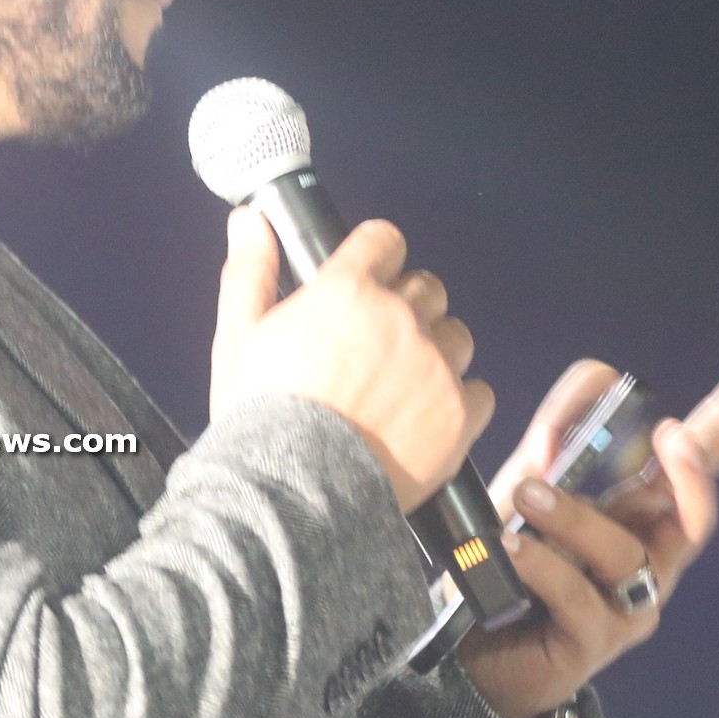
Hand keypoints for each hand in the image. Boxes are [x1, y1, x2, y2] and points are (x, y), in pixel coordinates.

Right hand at [209, 210, 493, 511]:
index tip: (372, 275)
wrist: (293, 495)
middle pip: (427, 287)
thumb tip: (251, 221)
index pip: (384, 241)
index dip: (377, 256)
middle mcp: (399, 319)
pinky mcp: (458, 415)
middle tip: (380, 342)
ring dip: (436, 351)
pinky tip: (426, 418)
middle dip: (407, 307)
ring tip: (404, 384)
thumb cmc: (261, 418)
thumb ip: (250, 271)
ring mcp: (434, 367)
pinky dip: (459, 401)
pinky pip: (479, 391)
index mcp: (347, 291)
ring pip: (457, 335)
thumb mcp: (239, 337)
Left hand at [458, 352, 718, 717]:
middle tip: (676, 436)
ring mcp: (629, 605)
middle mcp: (649, 557)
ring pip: (625, 555)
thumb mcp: (526, 486)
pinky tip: (512, 549)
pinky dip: (544, 567)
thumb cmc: (508, 563)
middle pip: (696, 511)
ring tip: (528, 495)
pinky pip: (578, 598)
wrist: (472, 654)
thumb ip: (556, 439)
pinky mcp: (595, 644)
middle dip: (695, 470)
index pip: (694, 459)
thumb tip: (591, 390)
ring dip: (576, 518)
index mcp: (640, 511)